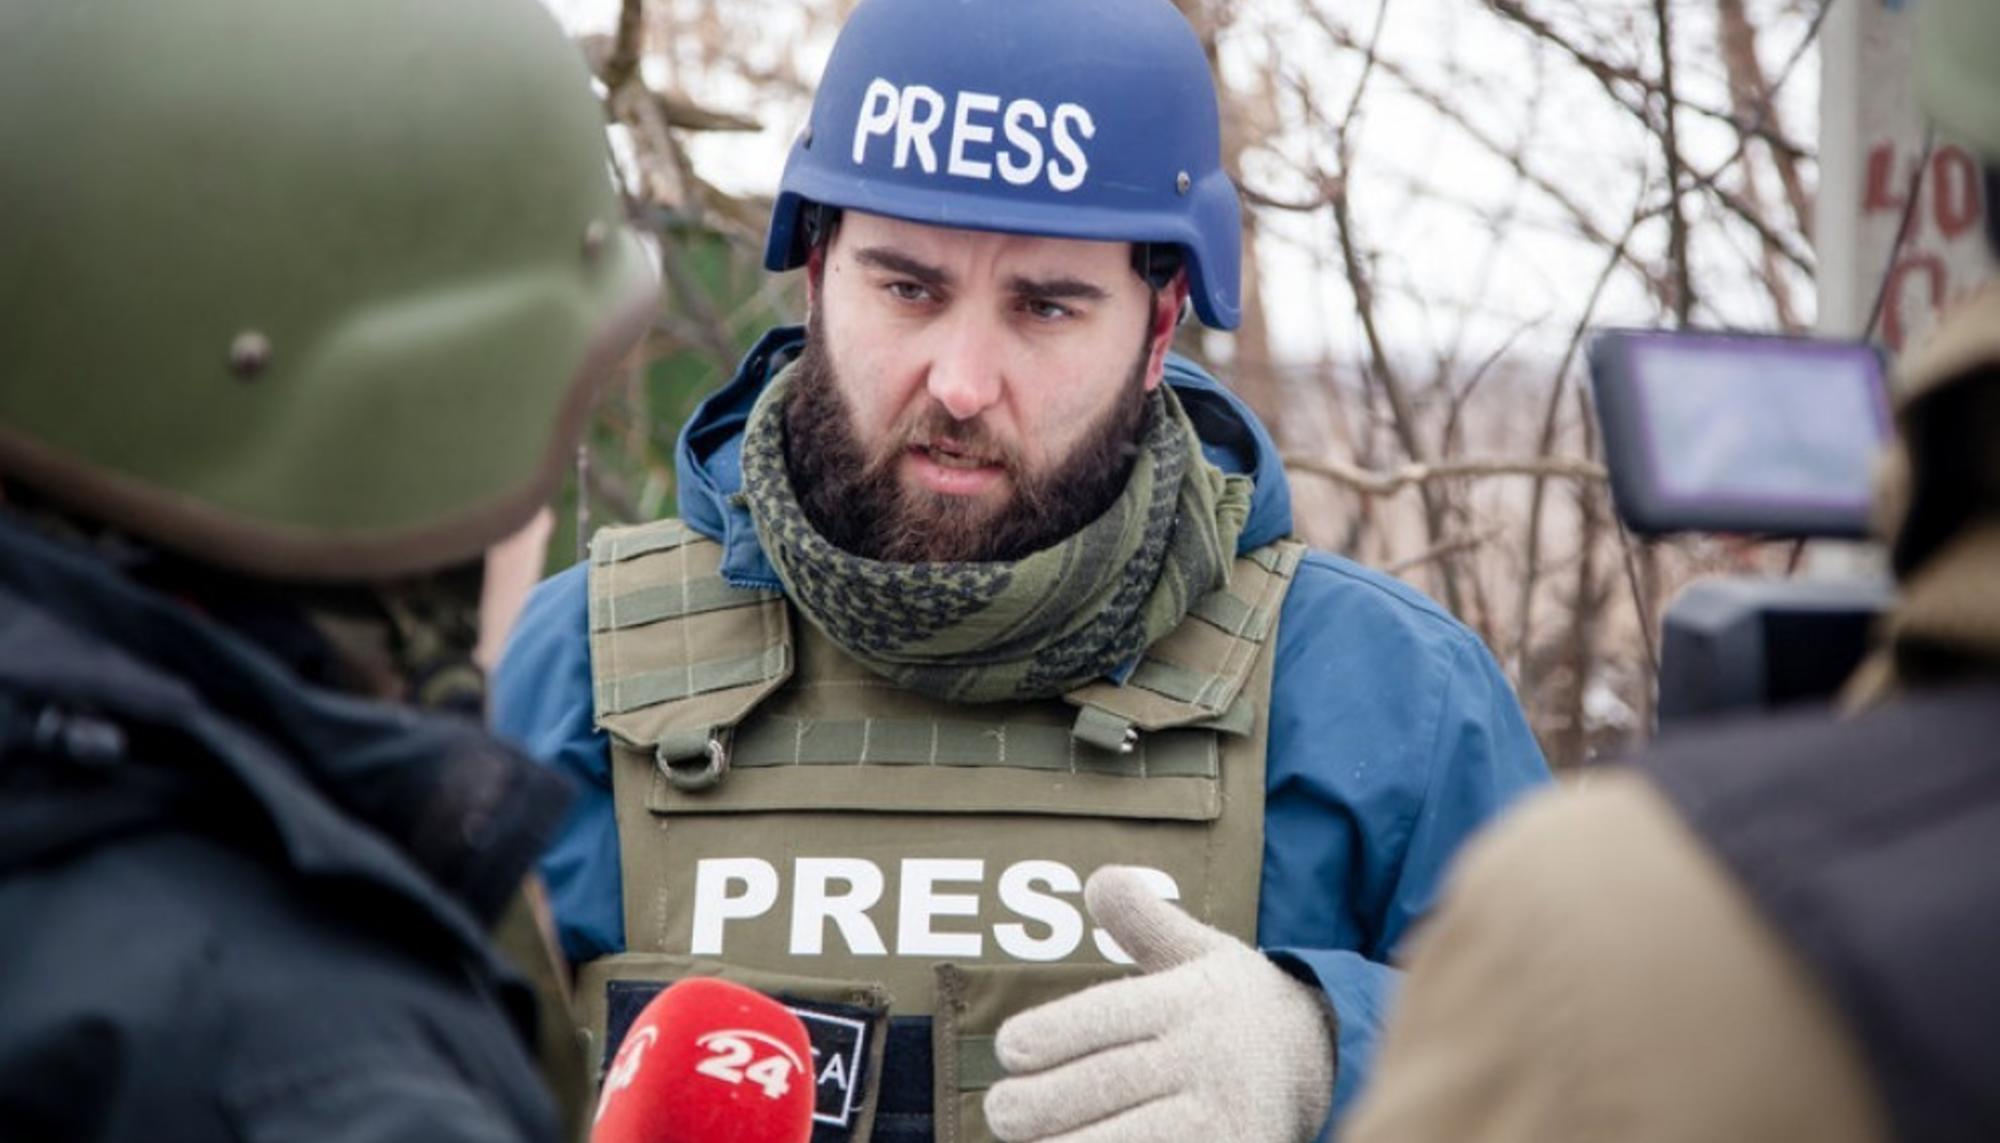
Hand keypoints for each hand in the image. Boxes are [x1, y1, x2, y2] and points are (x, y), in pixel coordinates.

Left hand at [983, 867, 1336, 1142]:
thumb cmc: (1233, 1006)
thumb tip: (1098, 880)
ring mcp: (1223, 1116)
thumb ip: (1146, 923)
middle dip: (1048, 1101)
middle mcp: (1207, 1056)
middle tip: (1000, 1111)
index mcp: (1191, 998)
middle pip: (1112, 1081)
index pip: (1113, 1013)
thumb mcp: (1200, 953)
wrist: (1322, 1058)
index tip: (1008, 1047)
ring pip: (1136, 1139)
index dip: (1057, 1031)